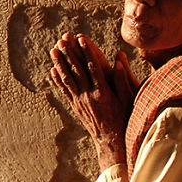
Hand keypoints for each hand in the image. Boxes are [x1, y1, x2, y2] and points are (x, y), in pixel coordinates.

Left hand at [49, 33, 138, 168]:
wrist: (111, 143)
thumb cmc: (124, 119)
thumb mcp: (128, 100)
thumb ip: (123, 80)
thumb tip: (119, 60)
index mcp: (103, 92)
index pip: (93, 67)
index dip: (86, 51)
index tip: (81, 38)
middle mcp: (88, 95)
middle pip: (77, 70)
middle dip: (69, 53)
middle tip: (62, 39)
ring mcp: (80, 101)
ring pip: (67, 79)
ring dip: (60, 63)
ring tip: (53, 50)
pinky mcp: (75, 107)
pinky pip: (65, 91)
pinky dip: (58, 80)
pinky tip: (52, 71)